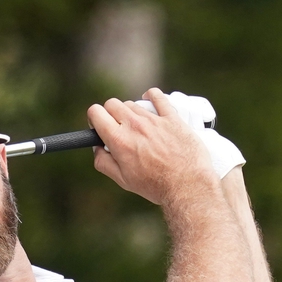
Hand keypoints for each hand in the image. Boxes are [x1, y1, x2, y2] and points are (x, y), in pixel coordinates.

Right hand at [88, 89, 212, 204]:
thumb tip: (97, 149)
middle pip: (112, 104)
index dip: (94, 118)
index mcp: (119, 140)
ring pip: (133, 103)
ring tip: (138, 127)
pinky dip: (151, 96)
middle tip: (117, 127)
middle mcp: (134, 125)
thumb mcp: (122, 180)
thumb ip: (103, 162)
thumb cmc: (156, 185)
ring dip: (131, 112)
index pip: (96, 112)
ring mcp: (154, 119)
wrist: (187, 185)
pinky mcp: (172, 117)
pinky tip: (150, 100)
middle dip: (110, 114)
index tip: (99, 126)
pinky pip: (158, 97)